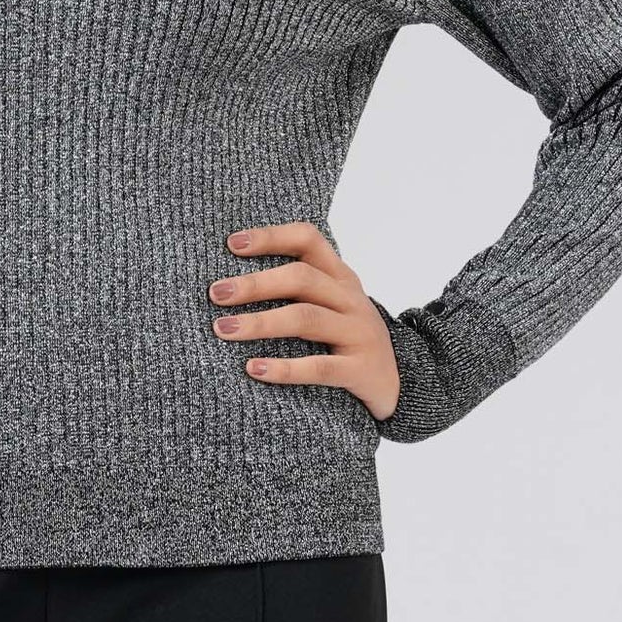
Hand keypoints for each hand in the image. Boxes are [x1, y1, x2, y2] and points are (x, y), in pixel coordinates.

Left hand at [210, 221, 400, 423]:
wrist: (405, 384)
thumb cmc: (350, 339)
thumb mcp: (333, 305)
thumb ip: (298, 289)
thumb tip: (230, 281)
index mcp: (341, 277)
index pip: (308, 240)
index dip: (271, 237)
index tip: (232, 244)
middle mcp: (351, 299)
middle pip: (301, 278)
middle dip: (254, 284)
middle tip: (216, 294)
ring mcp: (359, 333)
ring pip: (305, 319)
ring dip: (260, 322)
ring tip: (223, 329)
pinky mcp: (362, 370)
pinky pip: (319, 367)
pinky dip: (284, 369)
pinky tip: (254, 369)